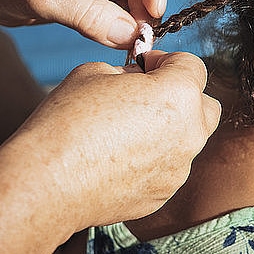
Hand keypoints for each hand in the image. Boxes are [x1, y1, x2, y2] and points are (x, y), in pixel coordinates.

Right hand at [19, 51, 220, 225]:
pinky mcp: (165, 193)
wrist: (48, 183)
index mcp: (180, 94)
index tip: (146, 67)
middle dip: (183, 95)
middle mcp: (191, 132)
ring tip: (130, 130)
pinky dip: (156, 158)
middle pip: (205, 105)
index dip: (168, 60)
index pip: (193, 65)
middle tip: (149, 96)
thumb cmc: (69, 121)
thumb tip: (141, 79)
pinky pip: (170, 166)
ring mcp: (181, 167)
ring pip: (189, 138)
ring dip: (171, 128)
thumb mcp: (96, 72)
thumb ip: (131, 73)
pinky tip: (121, 159)